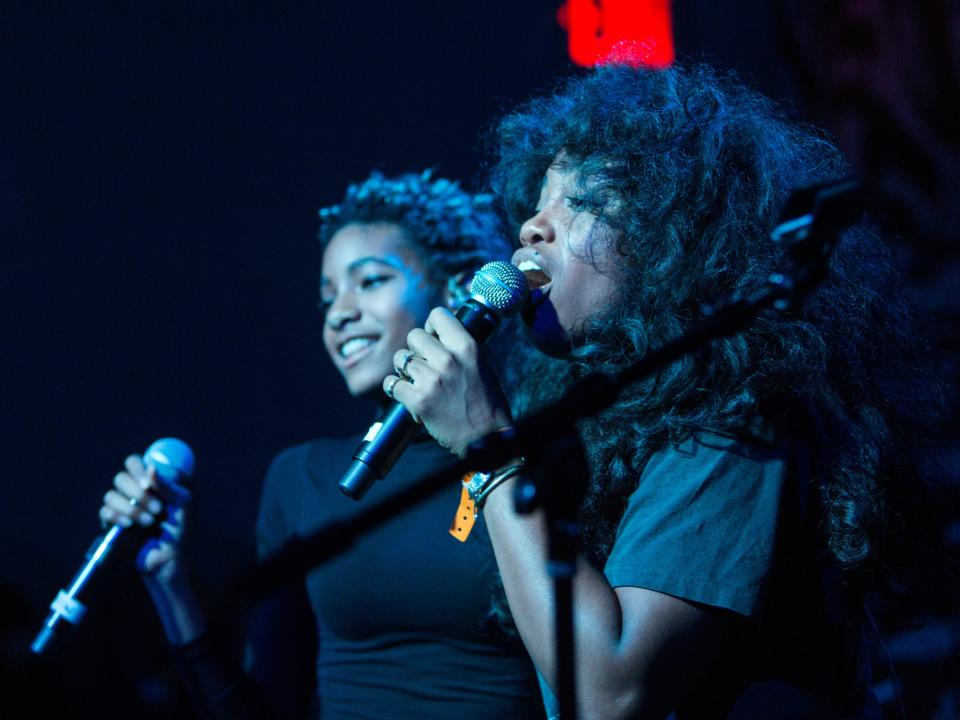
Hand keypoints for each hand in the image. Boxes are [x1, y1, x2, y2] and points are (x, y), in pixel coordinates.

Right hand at [99, 454, 191, 581]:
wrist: (169, 558)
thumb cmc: (181, 529)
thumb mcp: (183, 503)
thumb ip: (168, 485)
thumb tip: (151, 467)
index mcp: (151, 482)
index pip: (134, 463)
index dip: (137, 469)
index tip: (148, 483)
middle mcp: (134, 491)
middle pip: (121, 477)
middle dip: (138, 494)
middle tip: (158, 509)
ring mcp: (122, 507)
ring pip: (111, 495)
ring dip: (131, 508)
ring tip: (149, 522)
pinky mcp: (112, 523)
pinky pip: (104, 512)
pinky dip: (117, 517)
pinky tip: (130, 525)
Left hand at [384, 307, 513, 455]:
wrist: (486, 439)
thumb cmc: (486, 404)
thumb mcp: (481, 366)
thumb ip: (460, 350)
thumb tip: (437, 337)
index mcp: (467, 347)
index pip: (438, 315)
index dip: (431, 326)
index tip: (433, 338)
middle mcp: (448, 359)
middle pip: (414, 336)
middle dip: (415, 349)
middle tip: (423, 364)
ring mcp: (432, 380)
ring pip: (400, 358)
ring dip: (404, 369)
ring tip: (415, 381)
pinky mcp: (419, 401)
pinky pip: (392, 384)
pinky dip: (396, 389)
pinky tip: (406, 395)